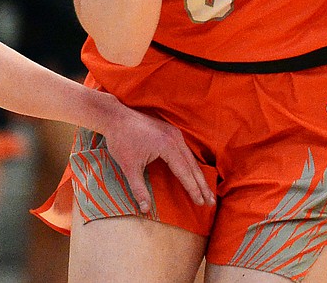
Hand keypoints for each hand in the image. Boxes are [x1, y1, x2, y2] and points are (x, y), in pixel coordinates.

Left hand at [100, 96, 213, 212]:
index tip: (201, 203)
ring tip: (206, 191)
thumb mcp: (128, 167)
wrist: (115, 117)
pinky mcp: (170, 131)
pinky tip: (194, 173)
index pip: (184, 172)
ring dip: (198, 175)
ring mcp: (174, 133)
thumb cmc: (121, 140)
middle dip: (202, 185)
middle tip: (211, 202)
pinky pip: (185, 150)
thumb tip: (145, 209)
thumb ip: (138, 189)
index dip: (193, 189)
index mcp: (167, 146)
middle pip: (192, 165)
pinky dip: (191, 164)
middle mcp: (175, 138)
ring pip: (191, 158)